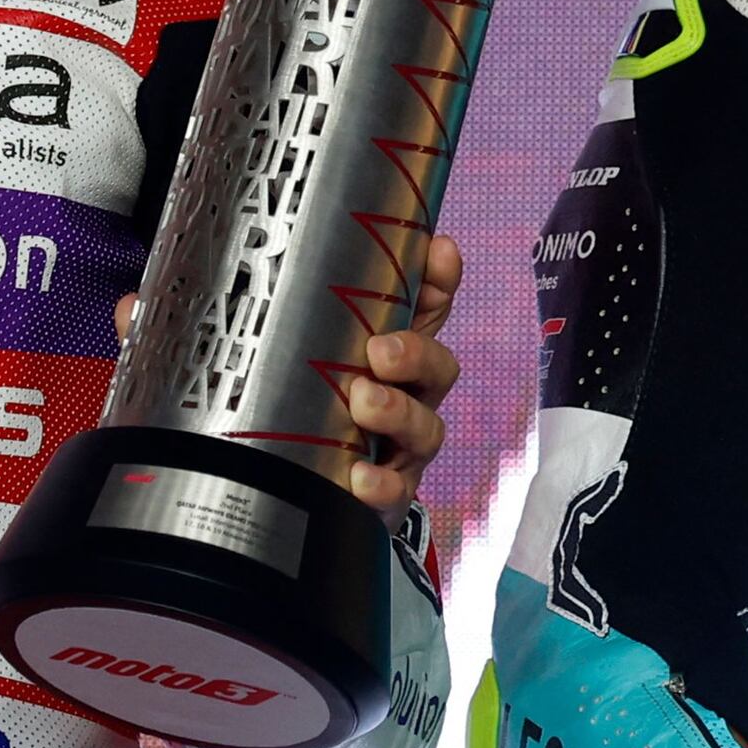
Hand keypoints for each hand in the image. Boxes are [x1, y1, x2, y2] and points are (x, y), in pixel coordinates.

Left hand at [319, 233, 465, 513]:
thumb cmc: (318, 414)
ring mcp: (403, 450)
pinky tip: (359, 477)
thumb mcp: (320, 355)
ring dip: (398, 413)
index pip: (429, 311)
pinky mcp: (388, 495)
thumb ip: (338, 308)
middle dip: (417, 354)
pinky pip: (397, 491)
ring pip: (425, 429)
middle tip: (380, 351)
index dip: (439, 283)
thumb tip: (371, 252)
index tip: (438, 255)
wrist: (308, 494)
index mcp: (397, 358)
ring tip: (363, 406)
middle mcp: (410, 398)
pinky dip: (383, 483)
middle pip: (439, 369)